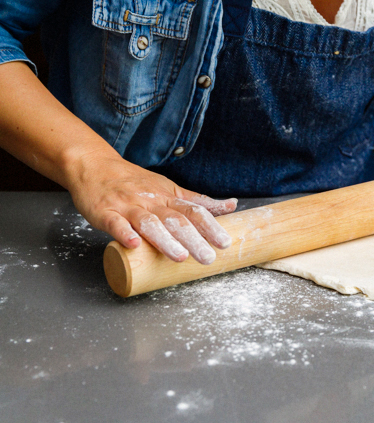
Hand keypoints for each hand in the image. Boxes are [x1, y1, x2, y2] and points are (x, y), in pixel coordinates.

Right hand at [67, 151, 236, 263]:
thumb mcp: (169, 188)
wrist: (94, 165)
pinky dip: (124, 233)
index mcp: (168, 197)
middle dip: (194, 239)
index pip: (194, 211)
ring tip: (179, 256)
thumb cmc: (135, 182)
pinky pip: (115, 223)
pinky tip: (134, 244)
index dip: (211, 227)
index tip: (225, 242)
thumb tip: (231, 205)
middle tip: (208, 257)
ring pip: (149, 223)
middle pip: (175, 221)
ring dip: (165, 240)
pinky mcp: (105, 212)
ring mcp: (128, 206)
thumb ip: (197, 201)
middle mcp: (151, 201)